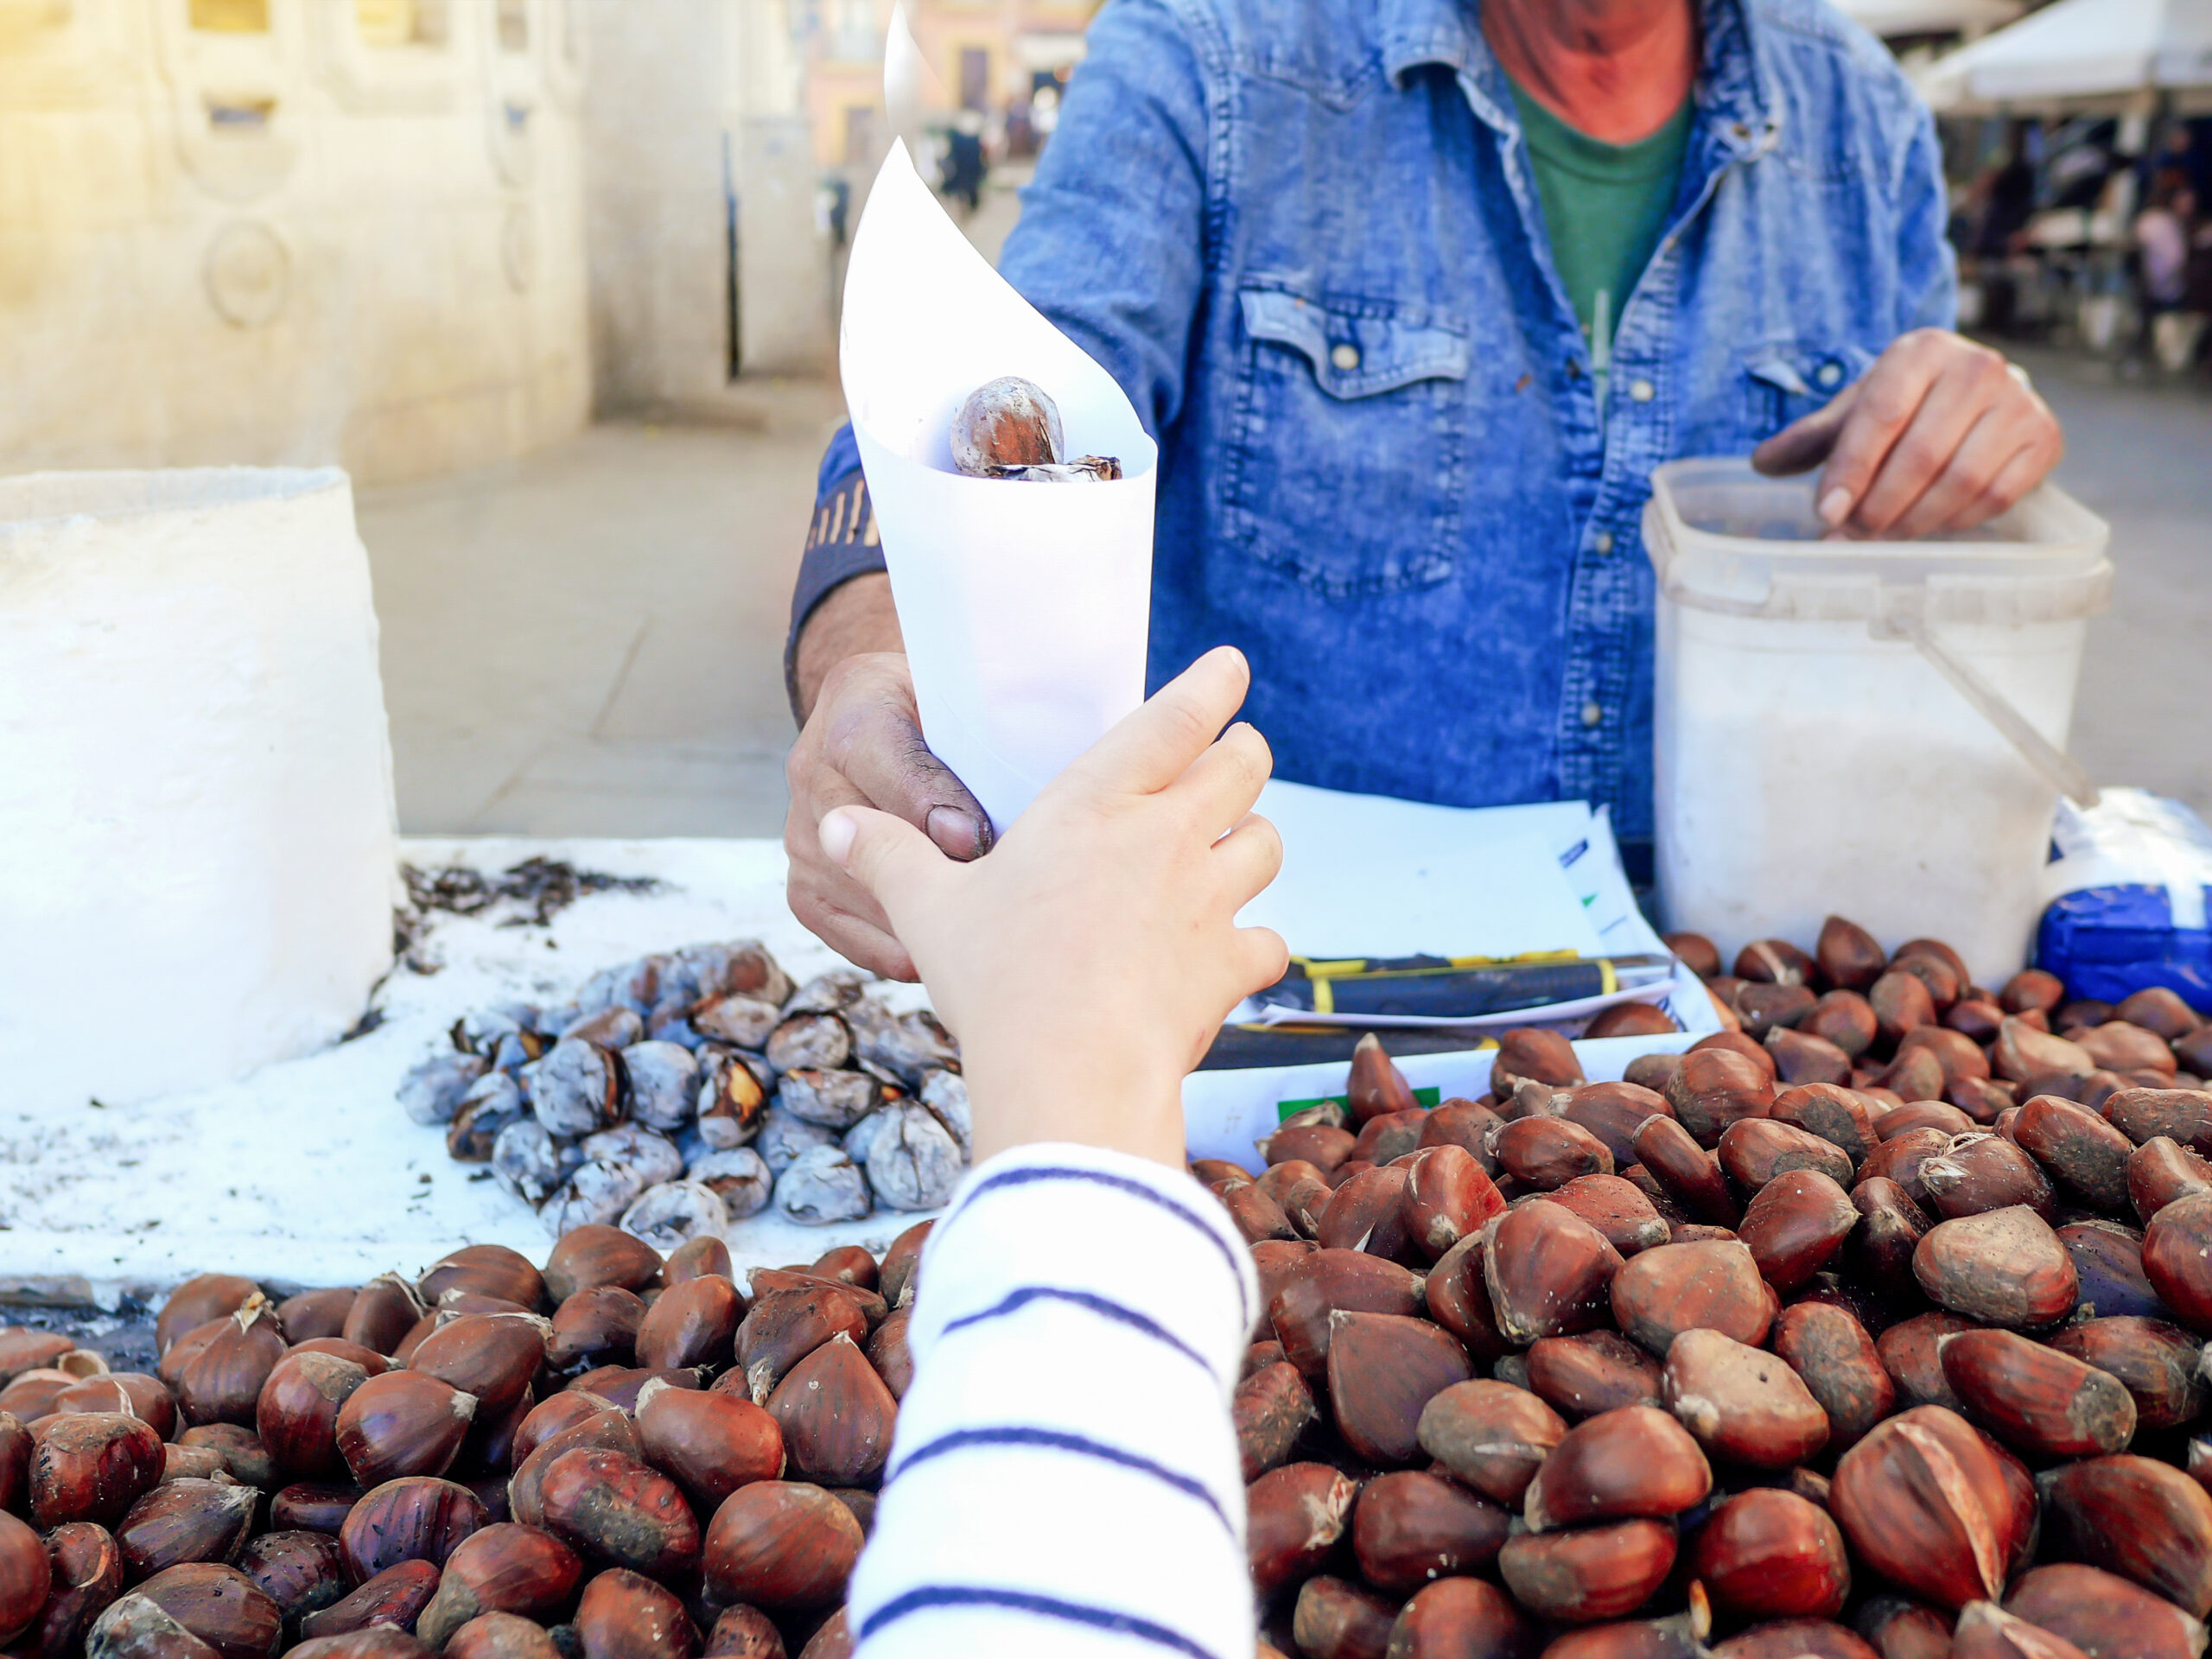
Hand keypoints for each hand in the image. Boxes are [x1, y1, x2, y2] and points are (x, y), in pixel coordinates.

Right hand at [784, 649, 992, 980]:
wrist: (885, 714)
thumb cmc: (943, 710)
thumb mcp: (961, 697)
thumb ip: (968, 740)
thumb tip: (967, 834)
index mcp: (856, 707)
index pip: (880, 757)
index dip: (926, 802)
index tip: (973, 838)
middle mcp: (813, 771)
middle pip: (864, 837)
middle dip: (932, 876)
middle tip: (992, 907)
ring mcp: (804, 833)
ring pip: (853, 890)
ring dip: (917, 918)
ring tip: (981, 936)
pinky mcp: (803, 884)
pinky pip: (840, 931)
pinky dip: (892, 948)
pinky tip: (938, 956)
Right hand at [817, 646, 1287, 1167]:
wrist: (1067, 1074)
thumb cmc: (997, 982)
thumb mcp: (927, 910)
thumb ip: (886, 855)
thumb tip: (830, 825)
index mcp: (1094, 804)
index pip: (1172, 720)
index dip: (1209, 686)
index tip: (1231, 667)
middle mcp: (1164, 838)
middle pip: (1241, 766)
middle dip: (1244, 751)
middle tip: (1238, 750)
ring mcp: (1207, 901)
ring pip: (1266, 843)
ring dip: (1254, 839)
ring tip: (1237, 844)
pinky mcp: (1230, 966)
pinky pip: (1268, 941)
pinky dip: (1256, 944)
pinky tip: (1236, 951)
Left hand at [1751, 329, 2062, 539]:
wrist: (1975, 389)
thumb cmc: (1903, 402)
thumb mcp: (1854, 408)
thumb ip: (1811, 437)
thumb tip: (1763, 463)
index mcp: (1922, 351)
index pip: (1881, 416)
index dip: (1851, 470)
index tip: (1825, 513)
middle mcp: (1978, 368)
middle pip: (1921, 456)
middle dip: (1877, 507)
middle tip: (1847, 536)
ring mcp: (2020, 402)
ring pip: (1960, 483)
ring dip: (1912, 522)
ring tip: (1879, 537)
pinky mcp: (2044, 438)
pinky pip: (1996, 497)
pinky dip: (1953, 521)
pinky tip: (1925, 526)